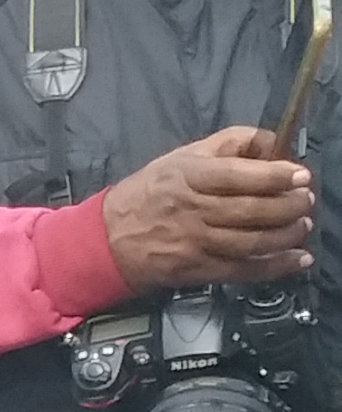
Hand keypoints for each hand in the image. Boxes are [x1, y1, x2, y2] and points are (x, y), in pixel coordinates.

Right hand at [102, 127, 314, 287]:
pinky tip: (297, 258)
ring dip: (288, 234)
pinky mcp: (199, 269)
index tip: (300, 175)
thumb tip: (270, 142)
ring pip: (255, 241)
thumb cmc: (147, 194)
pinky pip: (246, 269)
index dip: (277, 175)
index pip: (240, 175)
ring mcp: (197, 242)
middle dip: (290, 205)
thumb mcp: (181, 157)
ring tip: (302, 225)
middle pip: (253, 209)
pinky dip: (277, 266)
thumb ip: (228, 144)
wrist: (107, 240)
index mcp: (188, 176)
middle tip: (304, 200)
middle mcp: (193, 209)